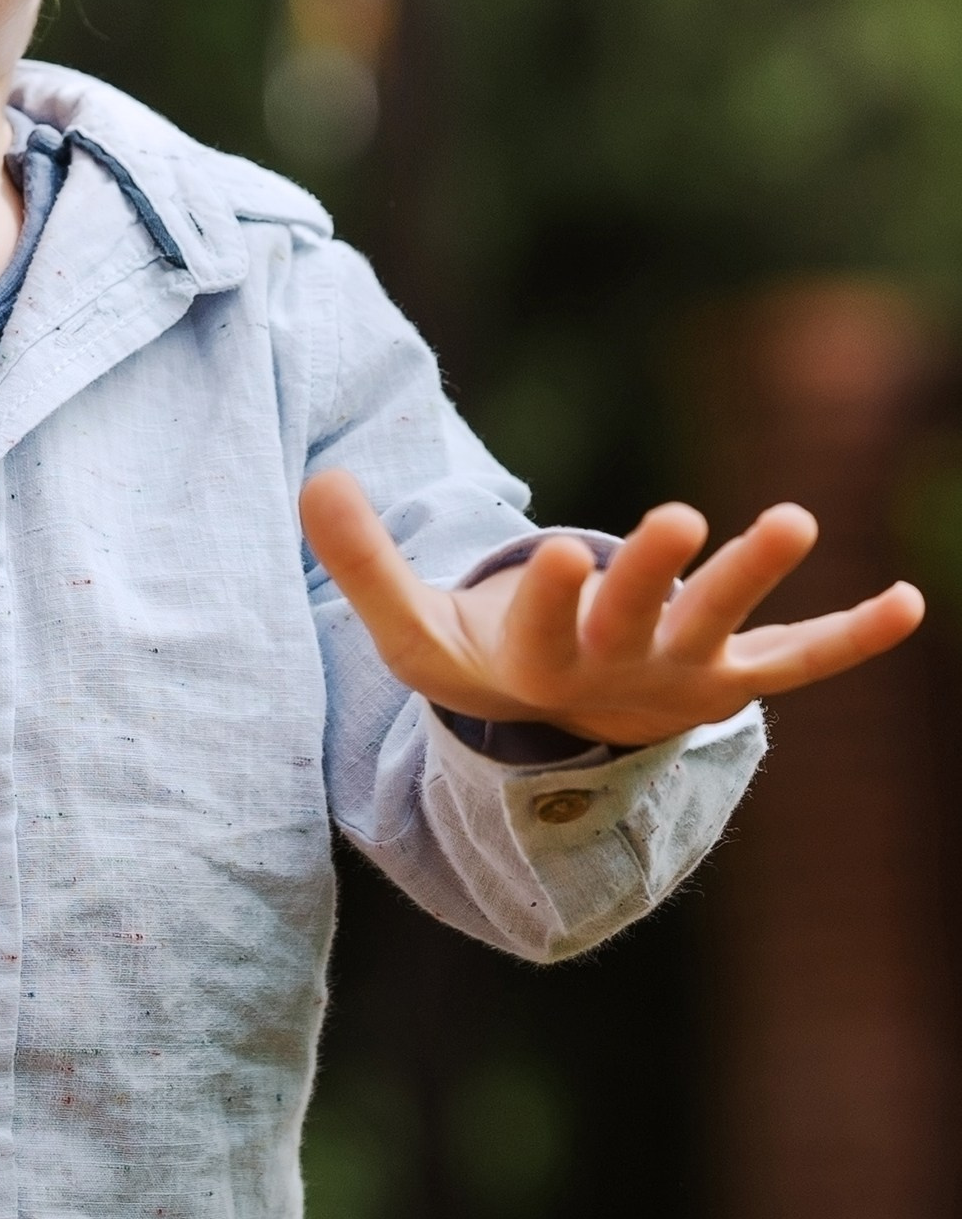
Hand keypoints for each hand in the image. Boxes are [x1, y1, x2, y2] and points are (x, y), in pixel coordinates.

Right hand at [301, 470, 924, 748]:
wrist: (547, 740)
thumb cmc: (477, 661)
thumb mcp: (411, 626)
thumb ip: (363, 557)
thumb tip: (316, 478)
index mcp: (533, 661)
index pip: (541, 628)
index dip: (553, 597)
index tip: (560, 556)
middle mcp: (611, 671)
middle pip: (634, 621)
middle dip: (653, 573)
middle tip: (680, 519)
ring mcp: (677, 675)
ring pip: (720, 629)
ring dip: (755, 577)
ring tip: (794, 519)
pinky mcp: (730, 679)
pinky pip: (799, 665)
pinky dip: (852, 640)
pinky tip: (910, 604)